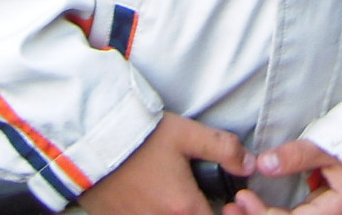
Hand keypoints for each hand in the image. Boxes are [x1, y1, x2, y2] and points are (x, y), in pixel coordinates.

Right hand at [79, 114, 247, 214]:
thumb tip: (249, 164)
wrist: (93, 142)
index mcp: (183, 208)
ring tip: (175, 195)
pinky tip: (152, 197)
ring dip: (177, 212)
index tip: (226, 203)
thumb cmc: (140, 138)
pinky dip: (154, 212)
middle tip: (199, 198)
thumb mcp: (186, 134)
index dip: (226, 213)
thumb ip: (223, 148)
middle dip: (199, 212)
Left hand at [222, 141, 341, 214]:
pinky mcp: (317, 214)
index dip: (261, 214)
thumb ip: (297, 156)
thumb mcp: (328, 150)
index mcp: (335, 214)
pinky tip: (252, 208)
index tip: (240, 197)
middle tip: (229, 208)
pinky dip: (269, 214)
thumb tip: (264, 164)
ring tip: (235, 209)